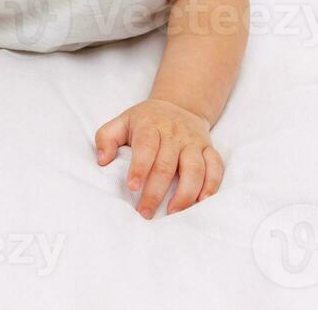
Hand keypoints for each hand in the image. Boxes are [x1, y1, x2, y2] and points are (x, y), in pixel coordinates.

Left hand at [95, 98, 224, 218]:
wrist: (179, 105)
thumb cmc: (145, 121)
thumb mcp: (122, 121)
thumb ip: (106, 138)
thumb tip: (102, 161)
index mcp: (150, 126)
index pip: (146, 146)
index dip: (140, 167)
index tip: (132, 187)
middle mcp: (174, 134)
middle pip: (167, 164)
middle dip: (156, 192)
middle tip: (145, 212)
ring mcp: (193, 142)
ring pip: (195, 168)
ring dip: (185, 193)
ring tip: (173, 212)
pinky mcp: (209, 149)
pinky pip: (215, 166)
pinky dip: (212, 184)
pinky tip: (201, 201)